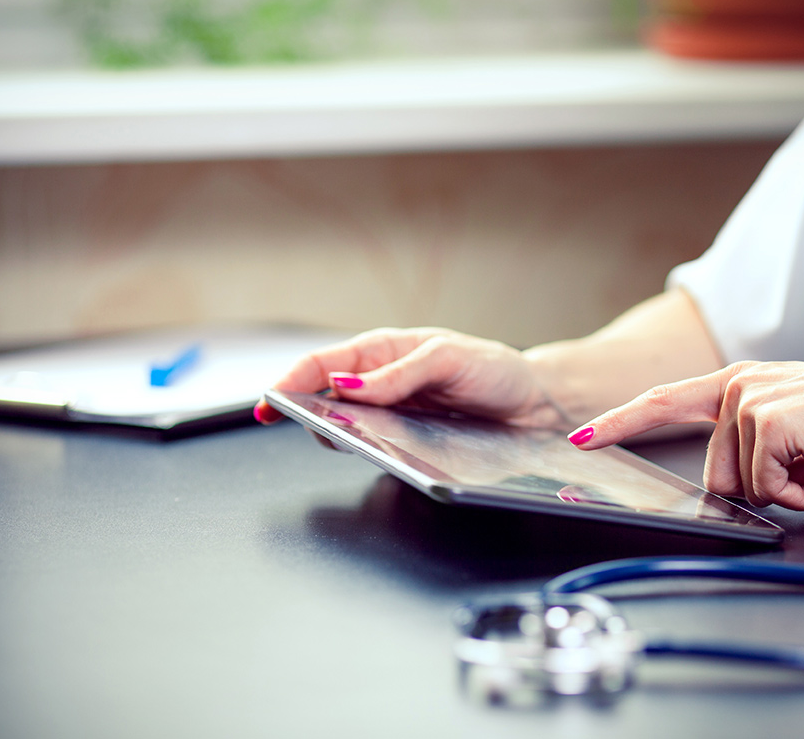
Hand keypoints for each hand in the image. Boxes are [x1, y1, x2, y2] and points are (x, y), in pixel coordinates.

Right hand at [253, 327, 566, 428]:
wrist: (534, 403)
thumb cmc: (494, 370)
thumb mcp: (449, 359)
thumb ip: (399, 373)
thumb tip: (346, 386)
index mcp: (384, 350)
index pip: (323, 363)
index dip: (290, 381)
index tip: (270, 402)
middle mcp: (381, 381)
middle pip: (323, 398)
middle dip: (306, 412)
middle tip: (313, 428)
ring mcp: (391, 412)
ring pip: (344, 425)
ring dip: (334, 433)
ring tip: (340, 439)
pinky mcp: (405, 439)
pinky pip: (372, 446)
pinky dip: (362, 450)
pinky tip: (370, 452)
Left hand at [569, 361, 803, 511]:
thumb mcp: (789, 430)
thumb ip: (750, 448)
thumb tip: (742, 488)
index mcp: (733, 382)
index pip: (660, 401)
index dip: (618, 421)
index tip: (580, 436)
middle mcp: (733, 385)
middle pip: (711, 472)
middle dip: (756, 489)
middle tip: (803, 477)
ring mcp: (745, 400)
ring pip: (736, 483)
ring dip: (780, 492)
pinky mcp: (764, 420)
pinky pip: (763, 487)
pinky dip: (796, 495)